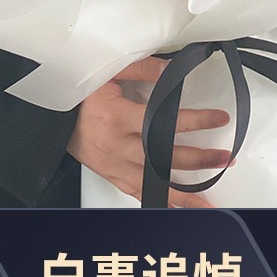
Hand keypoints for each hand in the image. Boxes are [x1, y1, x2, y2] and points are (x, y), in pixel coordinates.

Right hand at [67, 57, 231, 207]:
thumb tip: (173, 69)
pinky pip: (138, 193)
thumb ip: (142, 68)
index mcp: (116, 117)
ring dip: (185, 193)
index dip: (195, 121)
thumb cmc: (79, 95)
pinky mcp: (111, 174)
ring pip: (154, 184)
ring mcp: (113, 164)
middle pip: (165, 157)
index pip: (165, 122)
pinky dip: (159, 202)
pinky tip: (177, 208)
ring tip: (210, 200)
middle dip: (199, 159)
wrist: (52, 117)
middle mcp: (116, 145)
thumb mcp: (108, 72)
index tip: (218, 119)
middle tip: (224, 157)